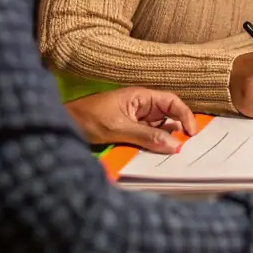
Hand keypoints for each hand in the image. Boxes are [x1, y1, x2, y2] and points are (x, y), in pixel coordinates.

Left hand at [65, 87, 197, 153]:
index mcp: (141, 97)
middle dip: (177, 131)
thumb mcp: (118, 128)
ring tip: (171, 155)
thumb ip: (147, 136)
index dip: (185, 115)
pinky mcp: (127, 132)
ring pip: (158, 130)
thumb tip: (174, 145)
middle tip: (185, 148)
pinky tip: (155, 156)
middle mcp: (140, 107)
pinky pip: (146, 138)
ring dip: (164, 141)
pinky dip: (152, 147)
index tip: (192, 133)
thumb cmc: (87, 118)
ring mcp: (134, 120)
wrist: (59, 126)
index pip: (171, 102)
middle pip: (167, 117)